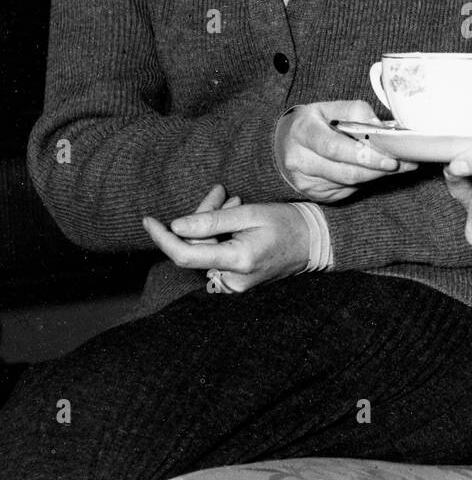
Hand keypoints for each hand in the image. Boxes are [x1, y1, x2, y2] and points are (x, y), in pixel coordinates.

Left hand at [142, 184, 308, 293]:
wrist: (315, 242)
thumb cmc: (287, 223)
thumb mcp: (250, 213)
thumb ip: (211, 220)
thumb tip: (175, 226)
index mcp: (237, 261)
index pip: (184, 255)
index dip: (162, 238)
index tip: (148, 220)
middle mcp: (233, 281)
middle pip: (196, 249)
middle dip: (201, 219)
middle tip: (221, 193)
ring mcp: (235, 286)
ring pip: (204, 253)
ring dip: (210, 227)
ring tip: (234, 204)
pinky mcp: (237, 284)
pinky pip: (215, 260)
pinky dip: (218, 239)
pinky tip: (234, 222)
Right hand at [276, 100, 416, 202]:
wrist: (286, 143)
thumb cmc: (314, 123)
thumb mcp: (330, 108)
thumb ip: (357, 113)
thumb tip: (381, 129)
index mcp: (303, 132)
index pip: (334, 148)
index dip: (365, 156)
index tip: (391, 158)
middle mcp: (299, 160)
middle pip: (345, 172)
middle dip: (378, 169)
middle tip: (404, 163)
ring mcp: (305, 181)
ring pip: (348, 184)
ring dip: (375, 176)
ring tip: (396, 165)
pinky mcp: (314, 194)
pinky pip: (346, 190)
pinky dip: (363, 181)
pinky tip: (371, 171)